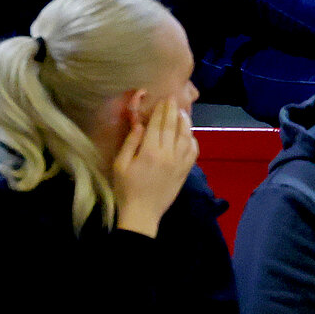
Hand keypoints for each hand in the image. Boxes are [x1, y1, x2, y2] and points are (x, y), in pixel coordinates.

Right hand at [111, 99, 198, 237]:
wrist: (142, 214)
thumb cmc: (126, 189)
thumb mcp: (120, 165)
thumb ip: (130, 143)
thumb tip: (140, 124)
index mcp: (149, 151)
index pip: (157, 124)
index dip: (160, 110)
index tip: (163, 99)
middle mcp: (167, 154)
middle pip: (172, 127)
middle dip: (173, 110)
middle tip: (174, 98)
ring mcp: (179, 163)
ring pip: (186, 137)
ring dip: (185, 122)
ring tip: (182, 112)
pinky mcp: (185, 172)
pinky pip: (193, 152)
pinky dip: (193, 140)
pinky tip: (189, 134)